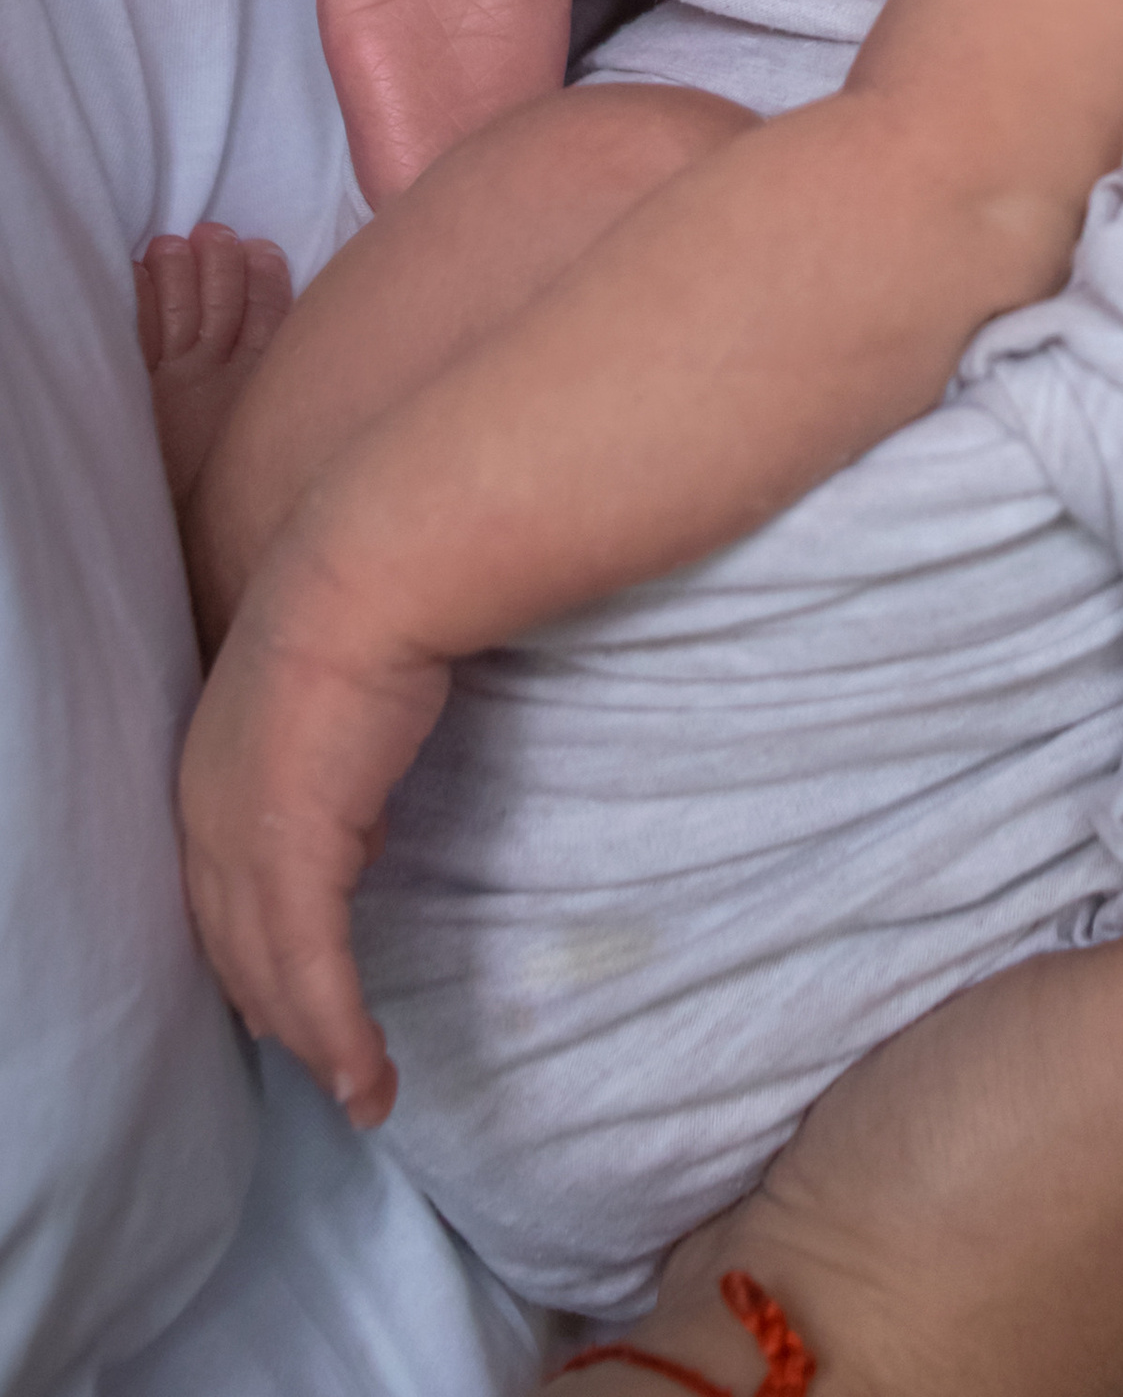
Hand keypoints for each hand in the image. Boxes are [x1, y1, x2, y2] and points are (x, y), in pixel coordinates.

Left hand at [177, 535, 442, 1128]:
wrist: (369, 574)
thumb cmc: (364, 607)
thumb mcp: (331, 705)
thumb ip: (330, 770)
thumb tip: (358, 827)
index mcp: (211, 779)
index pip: (221, 895)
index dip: (249, 954)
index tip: (279, 999)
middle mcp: (209, 821)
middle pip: (236, 949)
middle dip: (277, 1014)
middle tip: (321, 1063)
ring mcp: (245, 845)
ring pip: (273, 979)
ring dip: (318, 1046)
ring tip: (359, 1092)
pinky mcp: (296, 861)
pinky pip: (316, 977)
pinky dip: (340, 1038)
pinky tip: (368, 1080)